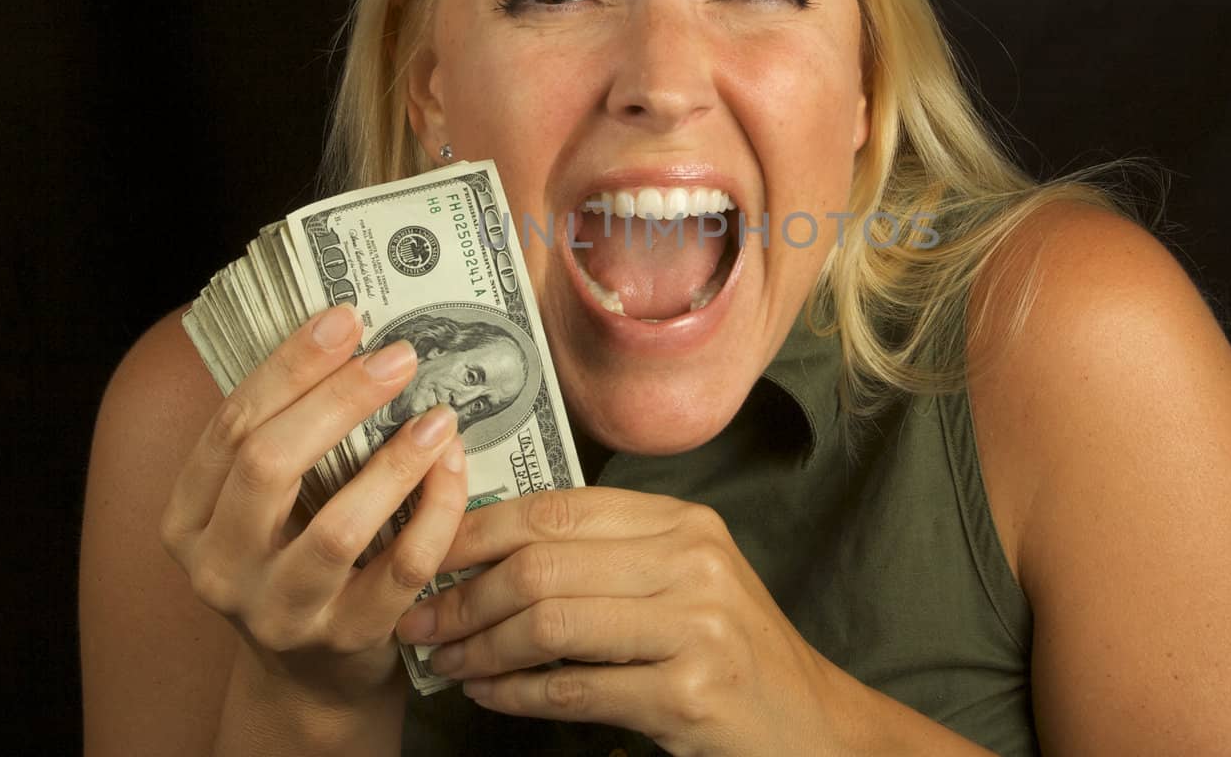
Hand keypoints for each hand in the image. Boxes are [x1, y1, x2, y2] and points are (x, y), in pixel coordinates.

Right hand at [160, 304, 470, 705]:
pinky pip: (401, 568)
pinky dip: (435, 513)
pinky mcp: (347, 639)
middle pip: (270, 465)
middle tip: (398, 358)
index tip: (343, 318)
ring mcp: (281, 611)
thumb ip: (286, 433)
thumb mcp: (265, 505)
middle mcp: (221, 568)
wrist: (312, 675)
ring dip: (394, 463)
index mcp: (188, 518)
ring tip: (438, 417)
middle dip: (338, 401)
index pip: (232, 426)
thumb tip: (344, 334)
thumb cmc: (295, 556)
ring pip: (337, 527)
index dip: (288, 366)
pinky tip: (454, 469)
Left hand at [395, 488, 850, 756]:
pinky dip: (515, 695)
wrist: (810, 723)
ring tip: (448, 662)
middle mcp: (692, 562)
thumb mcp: (685, 579)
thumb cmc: (731, 650)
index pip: (555, 508)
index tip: (426, 552)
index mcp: (683, 523)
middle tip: (420, 622)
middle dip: (462, 596)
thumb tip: (488, 548)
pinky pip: (572, 690)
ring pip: (548, 624)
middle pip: (541, 564)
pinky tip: (489, 694)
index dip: (476, 530)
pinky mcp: (689, 693)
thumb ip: (607, 555)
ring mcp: (694, 628)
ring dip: (480, 648)